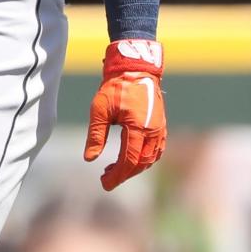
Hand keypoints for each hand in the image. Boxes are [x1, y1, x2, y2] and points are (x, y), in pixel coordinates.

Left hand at [84, 39, 165, 190]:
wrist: (135, 68)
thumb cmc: (115, 86)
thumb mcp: (99, 109)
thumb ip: (96, 135)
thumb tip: (90, 159)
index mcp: (139, 127)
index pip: (129, 161)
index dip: (117, 175)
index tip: (104, 183)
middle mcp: (153, 131)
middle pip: (141, 163)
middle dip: (124, 173)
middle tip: (106, 177)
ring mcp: (160, 129)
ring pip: (150, 158)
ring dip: (134, 167)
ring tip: (115, 168)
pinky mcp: (161, 125)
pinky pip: (156, 150)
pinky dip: (144, 159)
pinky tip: (131, 158)